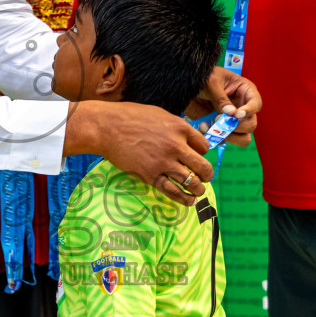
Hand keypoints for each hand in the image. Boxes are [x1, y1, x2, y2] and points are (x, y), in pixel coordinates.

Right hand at [72, 101, 212, 204]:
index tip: (199, 158)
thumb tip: (186, 138)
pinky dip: (183, 199)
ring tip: (198, 192)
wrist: (107, 127)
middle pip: (203, 166)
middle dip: (207, 175)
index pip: (204, 146)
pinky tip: (188, 201)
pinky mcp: (151, 175)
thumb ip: (175, 127)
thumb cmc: (130, 117)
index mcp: (180, 128)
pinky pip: (173, 191)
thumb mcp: (160, 115)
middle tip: (205, 178)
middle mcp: (176, 145)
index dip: (203, 154)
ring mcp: (164, 162)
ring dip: (198, 189)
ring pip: (192, 181)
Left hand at [186, 68, 260, 145]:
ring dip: (229, 136)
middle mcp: (242, 108)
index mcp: (245, 91)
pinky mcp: (221, 128)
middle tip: (219, 119)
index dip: (250, 111)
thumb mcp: (211, 83)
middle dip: (237, 126)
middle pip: (251, 125)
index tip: (237, 114)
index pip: (256, 104)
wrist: (184, 85)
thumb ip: (221, 99)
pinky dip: (214, 137)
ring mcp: (232, 120)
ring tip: (213, 128)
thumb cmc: (202, 77)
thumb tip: (231, 114)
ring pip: (242, 138)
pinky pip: (223, 139)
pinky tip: (202, 126)